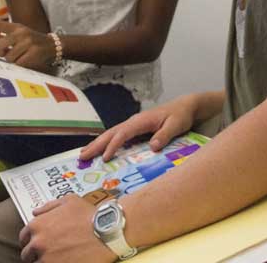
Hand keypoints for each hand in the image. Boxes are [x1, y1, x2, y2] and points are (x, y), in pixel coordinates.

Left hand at [0, 20, 55, 70]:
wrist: (53, 46)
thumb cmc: (33, 42)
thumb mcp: (20, 35)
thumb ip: (4, 35)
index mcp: (18, 27)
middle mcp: (22, 33)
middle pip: (0, 45)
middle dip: (1, 52)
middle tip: (7, 54)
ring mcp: (28, 43)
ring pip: (9, 57)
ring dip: (12, 61)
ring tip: (20, 58)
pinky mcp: (33, 53)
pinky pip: (18, 64)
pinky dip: (19, 65)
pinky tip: (25, 62)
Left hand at [19, 194, 115, 262]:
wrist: (105, 231)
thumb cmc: (88, 214)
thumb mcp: (69, 201)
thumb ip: (49, 206)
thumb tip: (36, 212)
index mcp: (38, 225)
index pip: (23, 238)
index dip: (30, 240)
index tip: (38, 242)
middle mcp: (38, 243)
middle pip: (27, 255)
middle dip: (35, 253)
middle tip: (49, 251)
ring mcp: (46, 259)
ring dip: (44, 261)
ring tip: (57, 257)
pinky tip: (63, 260)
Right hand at [80, 94, 198, 161]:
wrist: (184, 107)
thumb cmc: (180, 115)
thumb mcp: (176, 125)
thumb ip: (164, 135)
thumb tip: (152, 146)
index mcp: (141, 120)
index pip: (123, 133)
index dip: (113, 146)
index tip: (105, 158)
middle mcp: (134, 121)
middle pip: (111, 133)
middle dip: (96, 144)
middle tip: (82, 157)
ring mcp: (134, 125)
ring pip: (112, 134)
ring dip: (98, 144)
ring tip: (84, 155)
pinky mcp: (136, 129)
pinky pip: (118, 136)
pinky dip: (107, 143)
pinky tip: (101, 151)